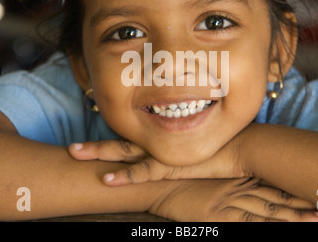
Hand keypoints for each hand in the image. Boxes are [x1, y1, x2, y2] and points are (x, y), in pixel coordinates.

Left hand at [69, 140, 317, 220]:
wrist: (246, 146)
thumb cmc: (225, 142)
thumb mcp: (201, 140)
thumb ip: (186, 141)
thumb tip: (177, 141)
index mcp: (165, 137)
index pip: (132, 137)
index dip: (111, 138)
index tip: (91, 138)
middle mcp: (161, 143)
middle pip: (121, 144)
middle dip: (95, 147)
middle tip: (71, 149)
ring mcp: (165, 155)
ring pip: (125, 154)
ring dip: (100, 155)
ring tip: (76, 155)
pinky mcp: (174, 168)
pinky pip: (146, 173)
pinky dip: (127, 176)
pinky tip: (108, 180)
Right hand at [148, 177, 317, 221]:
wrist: (159, 182)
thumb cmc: (182, 177)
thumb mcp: (209, 175)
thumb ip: (230, 178)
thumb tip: (247, 179)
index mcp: (238, 175)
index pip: (274, 181)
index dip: (298, 187)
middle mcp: (240, 185)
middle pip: (279, 194)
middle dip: (306, 201)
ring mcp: (232, 200)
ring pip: (270, 208)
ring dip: (296, 214)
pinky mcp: (221, 215)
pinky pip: (249, 221)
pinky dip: (269, 225)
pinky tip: (286, 226)